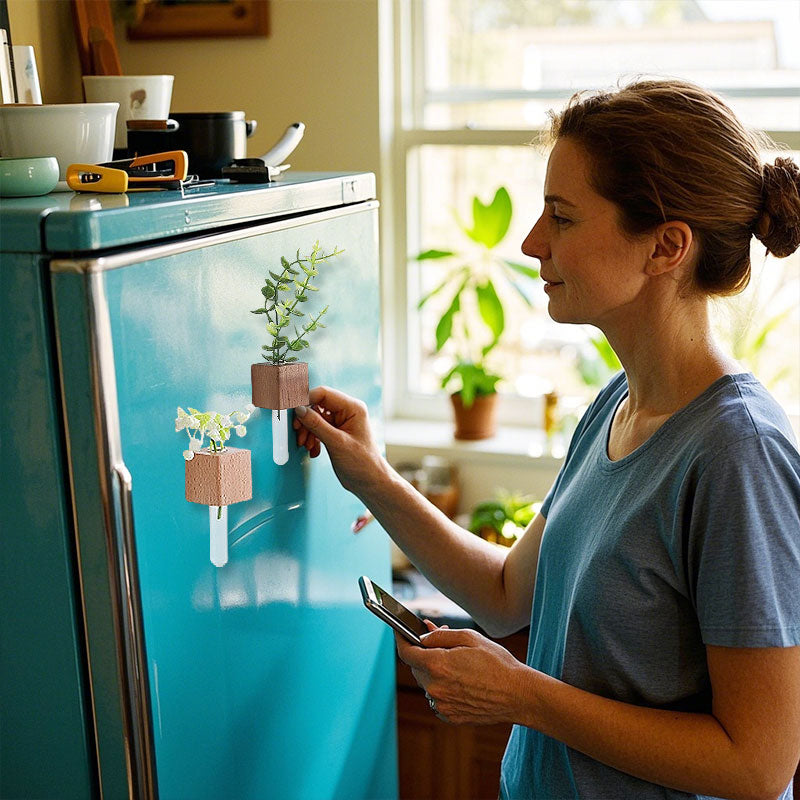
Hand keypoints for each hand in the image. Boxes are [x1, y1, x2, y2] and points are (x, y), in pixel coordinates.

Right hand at [292, 385, 384, 493]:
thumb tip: (300, 410)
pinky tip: (313, 449)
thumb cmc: (364, 463)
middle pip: (317, 405)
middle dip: (306, 420)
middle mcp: (347, 412)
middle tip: (299, 432)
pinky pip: (317, 429)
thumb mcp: (337, 443)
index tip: (294, 411)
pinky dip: (312, 438)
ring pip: (315, 418)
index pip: (323, 394)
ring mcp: (341, 422)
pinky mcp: (335, 433)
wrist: (369, 482)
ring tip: (306, 444)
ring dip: (307, 431)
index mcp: (353, 408)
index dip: (305, 400)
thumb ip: (317, 425)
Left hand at [395, 621, 527, 725]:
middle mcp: (434, 687)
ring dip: (434, 671)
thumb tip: (423, 635)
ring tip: (457, 663)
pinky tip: (461, 681)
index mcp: (437, 665)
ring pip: (427, 683)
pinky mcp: (450, 716)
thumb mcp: (469, 638)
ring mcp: (441, 704)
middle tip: (442, 642)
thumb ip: (441, 636)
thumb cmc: (497, 663)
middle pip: (416, 667)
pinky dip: (443, 688)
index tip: (399, 631)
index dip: (400, 639)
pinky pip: (437, 698)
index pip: (406, 652)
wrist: (517, 695)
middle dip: (424, 653)